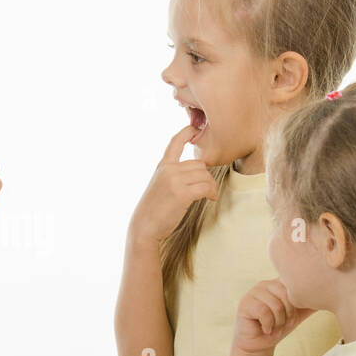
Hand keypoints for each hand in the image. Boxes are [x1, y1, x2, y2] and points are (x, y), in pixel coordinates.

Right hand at [129, 124, 219, 243]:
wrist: (144, 227)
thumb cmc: (153, 210)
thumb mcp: (159, 186)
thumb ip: (172, 176)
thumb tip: (195, 175)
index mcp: (162, 166)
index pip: (175, 142)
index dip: (187, 132)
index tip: (195, 128)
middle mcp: (168, 169)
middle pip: (199, 164)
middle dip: (207, 177)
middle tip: (208, 189)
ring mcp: (174, 180)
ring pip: (205, 175)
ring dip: (211, 186)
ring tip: (209, 195)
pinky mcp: (182, 193)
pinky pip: (206, 187)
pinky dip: (211, 192)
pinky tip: (210, 198)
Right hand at [233, 279, 315, 355]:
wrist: (259, 345)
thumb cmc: (278, 327)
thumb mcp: (297, 315)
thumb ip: (310, 304)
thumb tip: (331, 296)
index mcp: (278, 283)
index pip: (294, 286)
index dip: (297, 304)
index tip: (293, 317)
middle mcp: (265, 284)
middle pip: (287, 295)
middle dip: (289, 315)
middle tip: (283, 325)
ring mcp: (254, 292)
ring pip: (276, 305)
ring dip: (278, 323)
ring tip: (274, 328)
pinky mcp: (245, 303)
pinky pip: (264, 312)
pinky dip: (269, 325)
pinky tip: (266, 330)